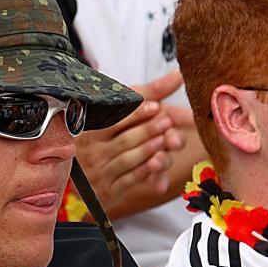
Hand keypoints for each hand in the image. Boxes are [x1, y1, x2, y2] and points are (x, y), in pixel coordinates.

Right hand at [75, 72, 184, 209]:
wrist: (89, 174)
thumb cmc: (113, 134)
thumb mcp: (126, 110)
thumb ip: (151, 94)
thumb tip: (178, 76)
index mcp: (94, 129)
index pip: (114, 120)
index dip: (136, 113)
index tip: (155, 106)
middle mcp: (94, 150)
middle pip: (124, 140)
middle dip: (147, 131)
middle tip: (167, 123)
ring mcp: (100, 171)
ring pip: (127, 160)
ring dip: (149, 151)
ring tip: (166, 142)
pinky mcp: (109, 190)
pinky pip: (128, 180)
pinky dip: (145, 172)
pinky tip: (157, 164)